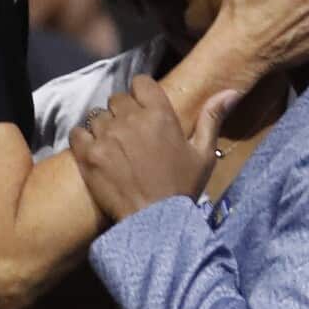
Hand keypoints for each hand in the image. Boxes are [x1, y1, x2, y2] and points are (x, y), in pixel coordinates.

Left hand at [69, 77, 239, 221]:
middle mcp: (131, 120)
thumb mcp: (204, 155)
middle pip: (117, 99)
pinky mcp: (88, 154)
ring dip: (104, 128)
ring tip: (115, 150)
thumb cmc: (182, 190)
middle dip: (123, 113)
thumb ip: (212, 118)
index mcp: (160, 115)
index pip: (141, 83)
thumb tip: (231, 91)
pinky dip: (83, 141)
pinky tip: (96, 155)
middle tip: (131, 136)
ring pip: (97, 116)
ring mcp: (107, 136)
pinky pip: (77, 132)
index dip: (141, 94)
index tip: (144, 110)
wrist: (156, 226)